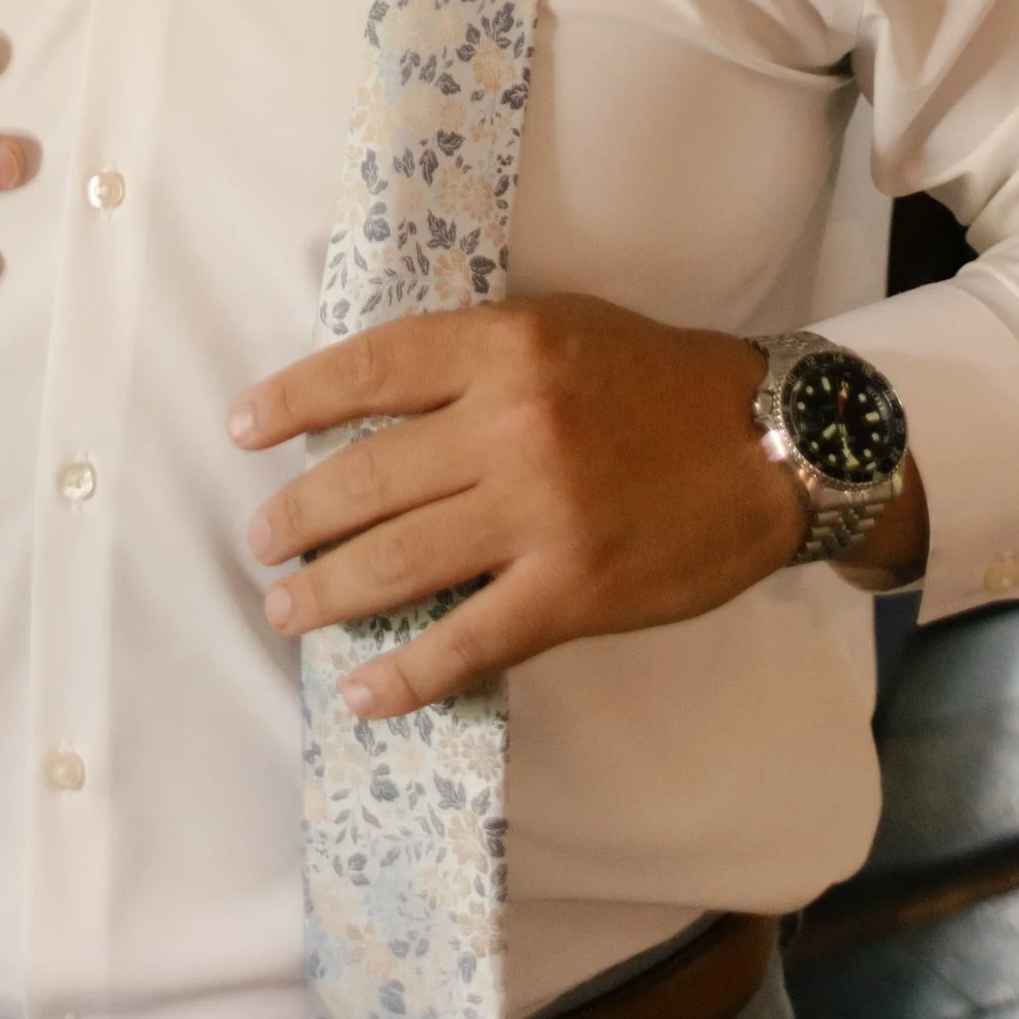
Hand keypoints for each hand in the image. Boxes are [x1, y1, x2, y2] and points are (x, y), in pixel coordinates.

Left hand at [230, 297, 838, 720]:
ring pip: (399, 560)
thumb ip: (474, 354)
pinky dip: (407, 672)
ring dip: (327, 591)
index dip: (296, 400)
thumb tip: (372, 393)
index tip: (245, 429)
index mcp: (506, 348)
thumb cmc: (659, 381)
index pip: (371, 369)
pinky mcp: (571, 590)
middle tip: (262, 539)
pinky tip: (365, 691)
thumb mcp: (562, 327)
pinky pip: (468, 640)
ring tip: (286, 607)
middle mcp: (512, 425)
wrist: (772, 447)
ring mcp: (540, 514)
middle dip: (298, 515)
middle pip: (369, 475)